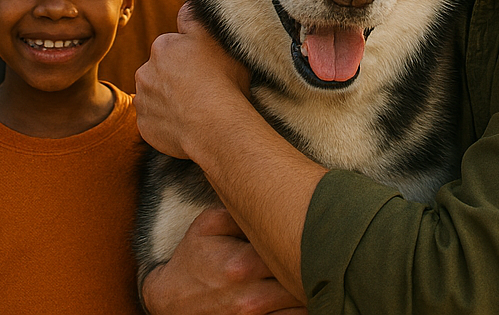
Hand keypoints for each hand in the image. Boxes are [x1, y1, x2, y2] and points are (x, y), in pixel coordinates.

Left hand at [135, 3, 250, 159]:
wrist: (214, 124)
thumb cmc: (220, 77)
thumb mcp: (214, 37)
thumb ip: (194, 17)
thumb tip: (186, 4)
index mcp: (162, 47)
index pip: (173, 46)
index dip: (191, 55)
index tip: (205, 65)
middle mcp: (145, 72)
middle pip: (161, 70)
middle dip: (175, 76)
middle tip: (201, 86)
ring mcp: (143, 101)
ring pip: (156, 95)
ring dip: (169, 97)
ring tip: (196, 106)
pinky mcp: (145, 127)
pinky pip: (155, 120)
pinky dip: (167, 120)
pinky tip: (188, 122)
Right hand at [142, 207, 307, 314]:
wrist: (169, 302)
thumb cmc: (192, 258)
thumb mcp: (207, 225)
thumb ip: (239, 209)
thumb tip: (272, 194)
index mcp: (240, 264)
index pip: (289, 249)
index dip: (311, 236)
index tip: (323, 224)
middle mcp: (249, 296)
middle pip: (300, 280)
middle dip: (318, 262)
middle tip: (329, 244)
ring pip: (299, 305)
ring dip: (312, 287)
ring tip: (323, 265)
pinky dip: (301, 307)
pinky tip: (309, 290)